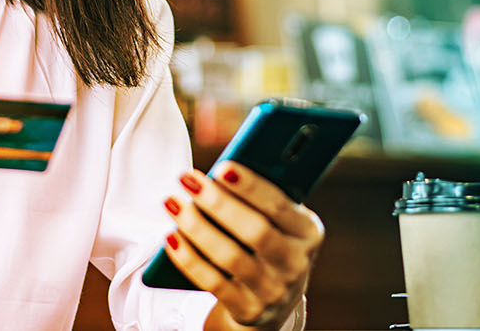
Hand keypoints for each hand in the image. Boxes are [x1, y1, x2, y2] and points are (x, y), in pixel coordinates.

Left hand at [162, 162, 322, 329]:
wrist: (273, 302)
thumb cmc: (268, 242)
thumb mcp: (278, 221)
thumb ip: (261, 198)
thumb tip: (220, 173)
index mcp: (308, 231)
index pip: (279, 205)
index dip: (250, 186)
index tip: (222, 168)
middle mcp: (295, 263)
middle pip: (255, 231)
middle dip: (218, 203)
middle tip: (187, 178)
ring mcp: (274, 290)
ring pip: (230, 257)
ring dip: (197, 227)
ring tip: (173, 203)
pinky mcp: (249, 311)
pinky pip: (214, 283)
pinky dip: (189, 259)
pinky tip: (171, 237)